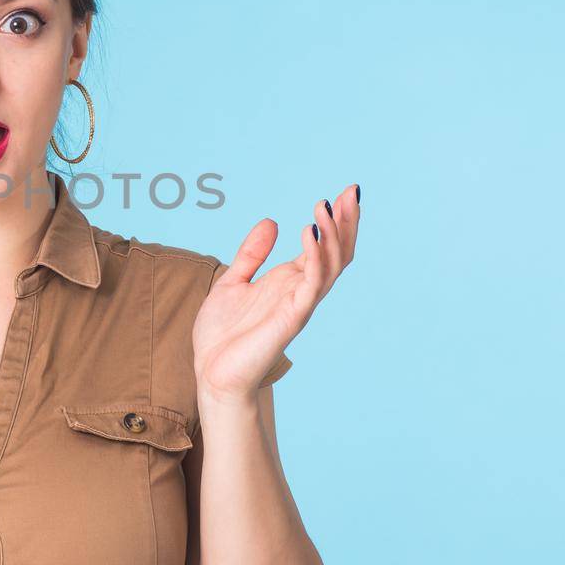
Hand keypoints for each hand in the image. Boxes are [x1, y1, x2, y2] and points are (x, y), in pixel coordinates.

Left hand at [192, 183, 360, 403]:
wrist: (211, 372)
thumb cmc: (222, 335)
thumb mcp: (232, 281)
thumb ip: (252, 254)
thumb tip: (271, 222)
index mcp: (289, 281)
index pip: (323, 246)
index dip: (336, 220)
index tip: (345, 192)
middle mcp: (300, 290)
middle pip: (337, 252)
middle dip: (347, 222)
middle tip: (352, 192)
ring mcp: (299, 304)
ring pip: (331, 265)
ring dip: (332, 234)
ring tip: (324, 206)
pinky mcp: (292, 317)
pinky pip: (312, 283)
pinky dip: (315, 256)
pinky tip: (309, 232)